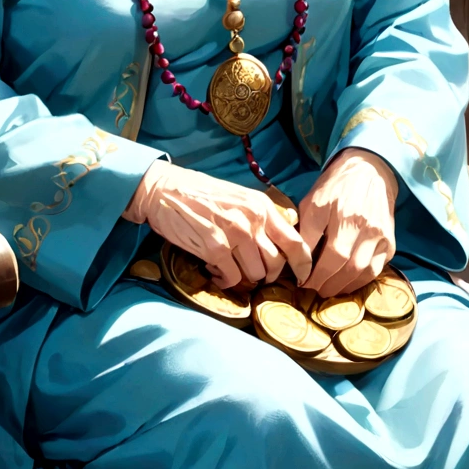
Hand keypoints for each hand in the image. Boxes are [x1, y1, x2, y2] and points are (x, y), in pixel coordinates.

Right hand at [127, 160, 311, 291]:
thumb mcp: (240, 197)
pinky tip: (215, 271)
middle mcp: (253, 220)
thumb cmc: (201, 193)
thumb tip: (280, 240)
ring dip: (243, 277)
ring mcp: (234, 234)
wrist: (164, 189)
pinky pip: (231, 277)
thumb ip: (261, 216)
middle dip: (267, 275)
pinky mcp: (214, 247)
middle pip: (276, 264)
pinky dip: (224, 280)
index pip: (295, 242)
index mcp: (262, 207)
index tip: (302, 277)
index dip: (303, 264)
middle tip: (253, 274)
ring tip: (229, 268)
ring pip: (254, 273)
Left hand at [297, 148, 396, 297]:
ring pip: (362, 271)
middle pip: (346, 266)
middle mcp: (363, 225)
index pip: (328, 255)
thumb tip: (298, 261)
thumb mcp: (313, 202)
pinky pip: (377, 269)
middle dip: (327, 284)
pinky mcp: (389, 240)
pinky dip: (361, 281)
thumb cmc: (335, 186)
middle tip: (314, 289)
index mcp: (340, 213)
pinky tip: (348, 283)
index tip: (302, 282)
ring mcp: (379, 234)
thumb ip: (306, 230)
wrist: (369, 170)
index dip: (314, 274)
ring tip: (328, 290)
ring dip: (344, 286)